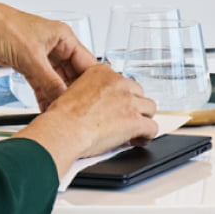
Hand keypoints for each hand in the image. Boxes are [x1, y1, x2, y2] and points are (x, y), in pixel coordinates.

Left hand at [0, 0, 97, 105]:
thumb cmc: (3, 26)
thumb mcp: (32, 58)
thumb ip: (49, 82)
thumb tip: (62, 99)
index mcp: (63, 36)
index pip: (86, 62)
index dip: (91, 82)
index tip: (93, 99)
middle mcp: (55, 45)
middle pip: (72, 73)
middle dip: (73, 91)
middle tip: (76, 109)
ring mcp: (41, 54)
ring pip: (56, 79)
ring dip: (57, 95)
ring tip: (61, 111)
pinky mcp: (27, 63)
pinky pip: (41, 82)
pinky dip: (43, 94)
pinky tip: (45, 106)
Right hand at [17, 65, 158, 172]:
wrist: (64, 130)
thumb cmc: (62, 117)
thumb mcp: (73, 92)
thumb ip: (90, 92)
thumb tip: (99, 105)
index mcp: (102, 73)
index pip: (122, 81)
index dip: (122, 96)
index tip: (118, 106)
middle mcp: (118, 83)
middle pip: (138, 93)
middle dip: (134, 106)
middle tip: (126, 119)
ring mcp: (129, 101)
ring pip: (149, 108)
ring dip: (143, 118)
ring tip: (135, 130)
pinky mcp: (135, 121)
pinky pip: (152, 127)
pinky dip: (147, 135)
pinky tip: (139, 140)